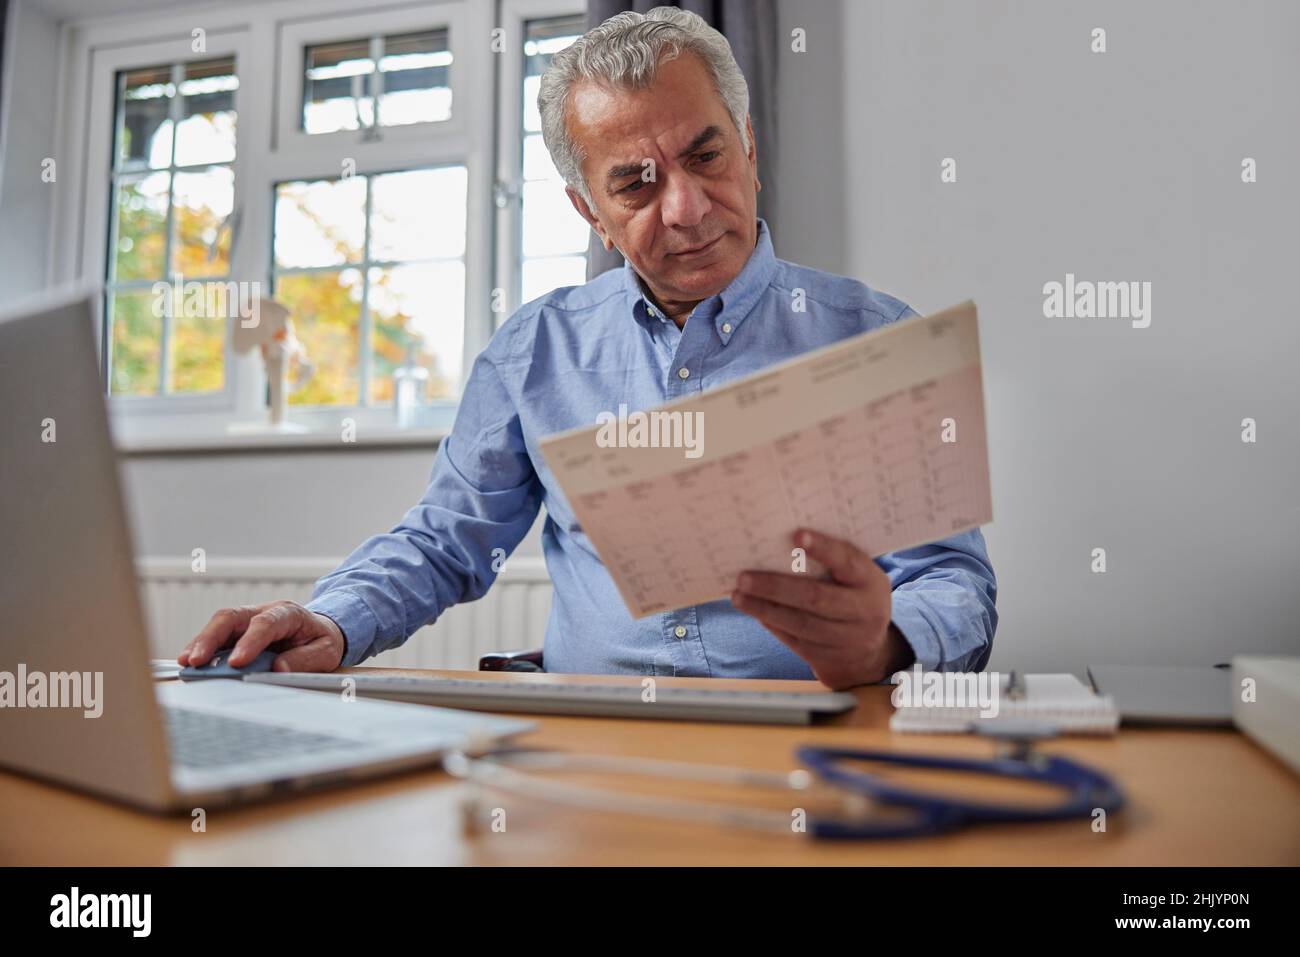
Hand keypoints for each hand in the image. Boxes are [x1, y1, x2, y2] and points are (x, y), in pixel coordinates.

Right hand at [177, 600, 345, 672]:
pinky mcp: (237, 632)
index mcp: (288, 613)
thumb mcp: (325, 652)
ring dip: (200, 644)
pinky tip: (190, 663)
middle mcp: (263, 611)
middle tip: (196, 660)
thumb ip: (304, 660)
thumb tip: (278, 669)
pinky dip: (202, 649)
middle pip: (231, 617)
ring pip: (218, 625)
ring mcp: (247, 620)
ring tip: (186, 664)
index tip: (237, 662)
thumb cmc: (322, 641)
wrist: (321, 632)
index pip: (265, 624)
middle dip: (211, 638)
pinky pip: (217, 637)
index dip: (250, 642)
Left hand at [731, 529, 913, 689]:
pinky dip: (772, 624)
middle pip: (816, 598)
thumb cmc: (853, 596)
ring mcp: (847, 639)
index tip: (796, 535)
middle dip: (776, 587)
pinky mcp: (827, 657)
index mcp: (870, 581)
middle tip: (744, 577)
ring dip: (765, 609)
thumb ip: (832, 562)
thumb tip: (780, 542)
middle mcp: (864, 611)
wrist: (868, 651)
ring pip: (801, 623)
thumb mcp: (856, 578)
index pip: (847, 561)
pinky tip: (753, 611)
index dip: (823, 548)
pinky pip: (795, 640)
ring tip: (739, 596)